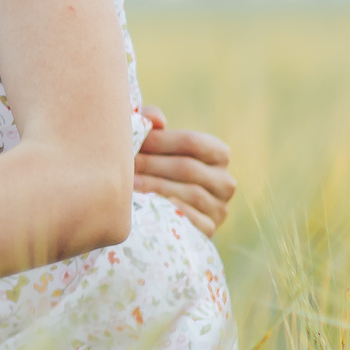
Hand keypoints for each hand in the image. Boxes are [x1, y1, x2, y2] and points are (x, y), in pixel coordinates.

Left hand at [134, 103, 237, 236]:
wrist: (163, 211)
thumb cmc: (157, 167)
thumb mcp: (158, 145)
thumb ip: (154, 126)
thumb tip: (154, 119)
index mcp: (218, 154)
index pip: (192, 142)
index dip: (160, 141)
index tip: (135, 141)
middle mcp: (225, 181)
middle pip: (187, 168)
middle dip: (152, 164)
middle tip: (124, 163)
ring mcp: (220, 208)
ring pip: (189, 193)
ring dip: (155, 187)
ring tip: (128, 184)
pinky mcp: (210, 229)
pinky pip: (192, 220)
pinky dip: (170, 210)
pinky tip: (148, 205)